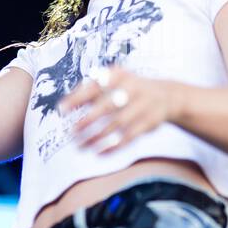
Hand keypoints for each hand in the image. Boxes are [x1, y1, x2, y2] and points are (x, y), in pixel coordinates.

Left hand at [56, 65, 179, 155]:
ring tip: (81, 146)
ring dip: (97, 137)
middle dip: (88, 120)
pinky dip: (114, 146)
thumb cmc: (129, 88)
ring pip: (117, 124)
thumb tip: (64, 105)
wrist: (166, 96)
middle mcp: (131, 89)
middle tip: (72, 131)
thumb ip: (90, 90)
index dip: (77, 98)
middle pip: (107, 106)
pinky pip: (129, 136)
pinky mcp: (149, 122)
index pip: (95, 86)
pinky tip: (99, 152)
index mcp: (119, 76)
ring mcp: (142, 106)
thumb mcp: (113, 81)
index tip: (61, 110)